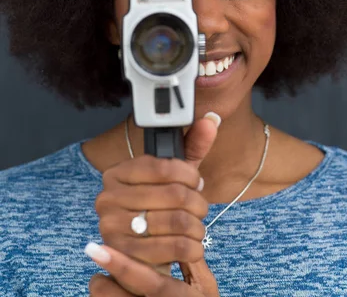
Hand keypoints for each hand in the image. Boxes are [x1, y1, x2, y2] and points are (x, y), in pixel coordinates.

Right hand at [91, 114, 219, 291]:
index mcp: (118, 172)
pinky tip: (193, 245)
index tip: (198, 182)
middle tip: (201, 208)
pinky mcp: (123, 256)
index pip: (163, 166)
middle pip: (174, 194)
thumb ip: (193, 146)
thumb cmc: (159, 209)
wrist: (141, 255)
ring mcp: (111, 227)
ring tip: (198, 227)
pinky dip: (191, 248)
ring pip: (176, 221)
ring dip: (197, 226)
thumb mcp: (174, 176)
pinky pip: (171, 248)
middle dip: (197, 203)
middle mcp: (108, 198)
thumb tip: (211, 119)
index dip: (190, 175)